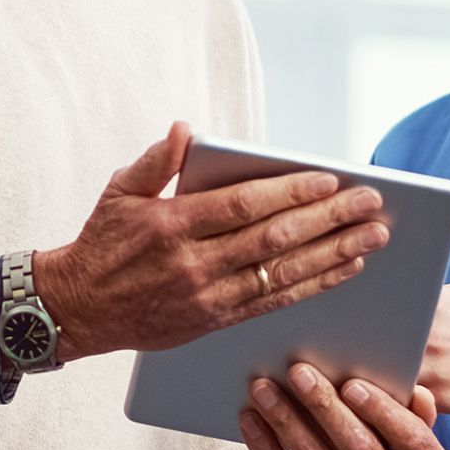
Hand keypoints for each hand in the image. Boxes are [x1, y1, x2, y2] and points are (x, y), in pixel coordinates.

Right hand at [33, 122, 389, 362]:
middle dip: (329, 219)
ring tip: (372, 237)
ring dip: (334, 254)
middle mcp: (192, 262)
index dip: (291, 192)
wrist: (76, 309)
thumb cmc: (101, 244)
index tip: (331, 179)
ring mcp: (206, 296)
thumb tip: (187, 129)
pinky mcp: (214, 320)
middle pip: (273, 238)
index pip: (243, 205)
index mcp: (170, 223)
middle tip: (371, 203)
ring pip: (281, 273)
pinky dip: (312, 285)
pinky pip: (273, 302)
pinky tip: (343, 269)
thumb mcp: (119, 192)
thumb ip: (157, 161)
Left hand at [238, 368, 449, 449]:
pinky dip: (267, 449)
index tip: (350, 383)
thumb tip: (415, 390)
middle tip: (296, 371)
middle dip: (325, 407)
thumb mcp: (404, 436)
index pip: (412, 438)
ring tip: (263, 389)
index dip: (382, 411)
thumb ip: (411, 412)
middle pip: (360, 449)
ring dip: (287, 422)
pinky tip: (251, 420)